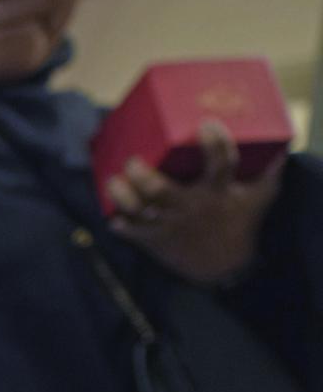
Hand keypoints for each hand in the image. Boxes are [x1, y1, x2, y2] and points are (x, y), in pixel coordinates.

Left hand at [107, 121, 284, 286]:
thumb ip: (267, 173)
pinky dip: (121, 225)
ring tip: (114, 181)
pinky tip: (113, 217)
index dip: (214, 144)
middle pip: (162, 190)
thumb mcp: (258, 198)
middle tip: (133, 160)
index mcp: (217, 192)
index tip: (206, 124)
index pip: (220, 164)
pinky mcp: (156, 240)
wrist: (223, 267)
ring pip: (140, 210)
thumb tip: (279, 147)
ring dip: (123, 196)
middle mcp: (191, 207)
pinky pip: (133, 233)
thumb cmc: (238, 224)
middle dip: (143, 175)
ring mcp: (171, 224)